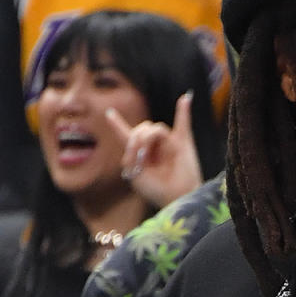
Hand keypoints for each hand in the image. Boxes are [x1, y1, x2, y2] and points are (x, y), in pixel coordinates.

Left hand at [105, 92, 201, 211]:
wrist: (176, 198)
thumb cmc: (155, 190)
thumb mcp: (134, 173)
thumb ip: (131, 152)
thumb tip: (143, 137)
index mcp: (139, 153)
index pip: (127, 134)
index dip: (117, 123)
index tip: (109, 113)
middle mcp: (154, 146)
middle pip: (142, 128)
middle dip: (136, 138)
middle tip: (138, 155)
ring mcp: (169, 143)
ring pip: (156, 128)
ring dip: (148, 138)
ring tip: (147, 153)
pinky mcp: (183, 143)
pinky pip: (184, 122)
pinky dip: (184, 109)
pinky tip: (186, 98)